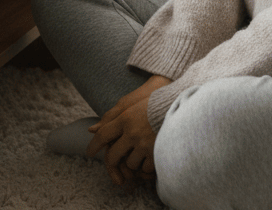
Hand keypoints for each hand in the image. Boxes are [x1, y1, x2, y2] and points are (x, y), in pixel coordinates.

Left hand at [86, 74, 170, 188]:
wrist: (181, 103)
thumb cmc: (154, 101)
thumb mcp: (131, 104)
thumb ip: (110, 117)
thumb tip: (91, 130)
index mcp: (126, 117)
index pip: (103, 135)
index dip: (94, 145)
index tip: (90, 152)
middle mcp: (133, 132)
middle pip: (113, 155)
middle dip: (112, 161)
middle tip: (114, 162)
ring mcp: (145, 144)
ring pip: (129, 164)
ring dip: (132, 161)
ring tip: (139, 153)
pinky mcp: (158, 153)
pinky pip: (145, 169)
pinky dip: (147, 166)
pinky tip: (150, 157)